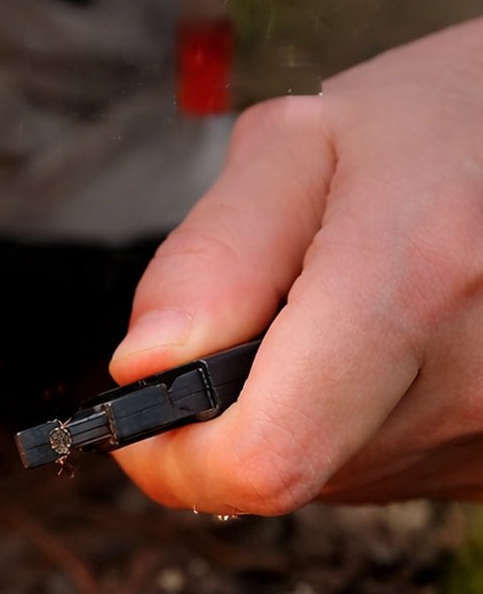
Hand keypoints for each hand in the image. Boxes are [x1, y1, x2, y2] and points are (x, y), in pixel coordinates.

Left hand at [108, 18, 482, 512]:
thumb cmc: (449, 120)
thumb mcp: (306, 143)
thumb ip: (212, 257)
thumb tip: (143, 366)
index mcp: (415, 283)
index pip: (260, 461)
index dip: (176, 455)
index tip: (151, 404)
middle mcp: (469, 381)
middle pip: (280, 471)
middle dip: (235, 407)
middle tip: (275, 311)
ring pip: (324, 473)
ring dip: (296, 406)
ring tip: (347, 311)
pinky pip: (377, 464)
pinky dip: (351, 416)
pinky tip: (390, 342)